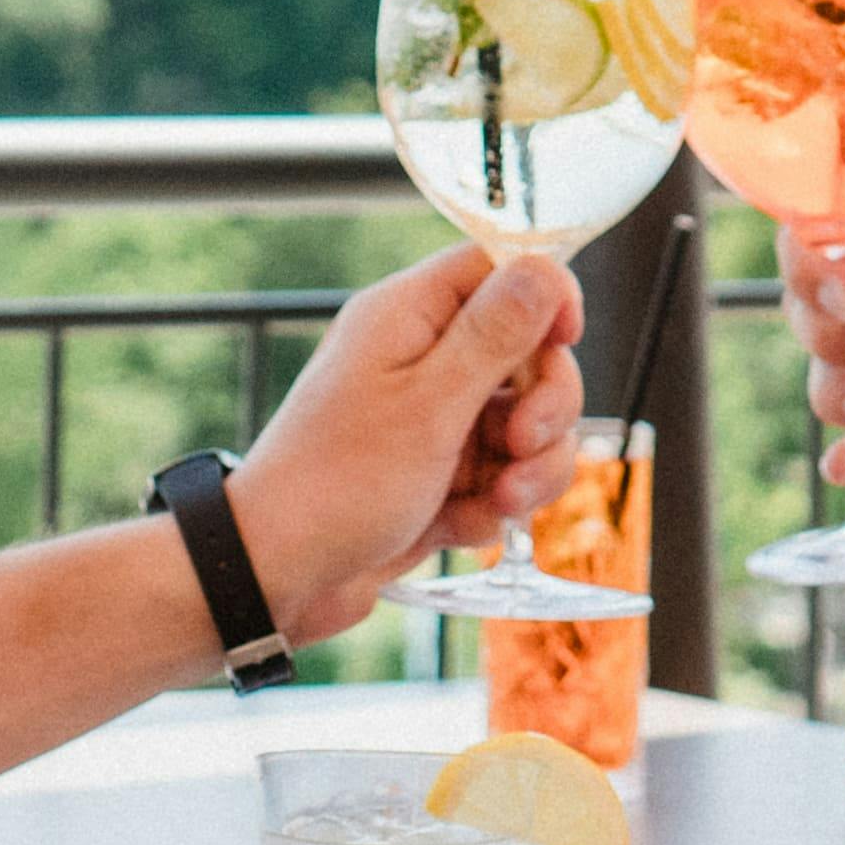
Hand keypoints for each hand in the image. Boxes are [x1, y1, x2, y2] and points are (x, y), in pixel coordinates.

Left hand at [228, 241, 581, 635]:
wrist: (279, 576)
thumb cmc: (337, 484)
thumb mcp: (428, 405)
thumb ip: (494, 336)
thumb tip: (545, 268)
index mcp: (409, 316)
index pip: (501, 268)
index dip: (546, 297)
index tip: (566, 339)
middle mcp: (422, 359)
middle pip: (530, 353)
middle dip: (547, 405)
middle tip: (520, 445)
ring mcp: (433, 420)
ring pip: (526, 424)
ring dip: (530, 468)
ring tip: (498, 502)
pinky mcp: (440, 475)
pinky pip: (501, 476)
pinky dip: (492, 506)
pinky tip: (457, 527)